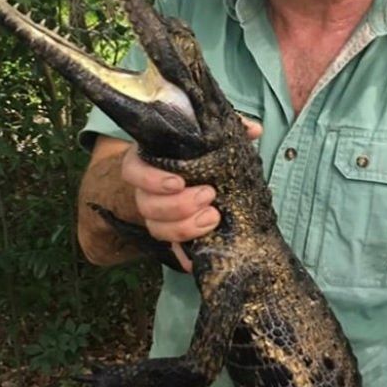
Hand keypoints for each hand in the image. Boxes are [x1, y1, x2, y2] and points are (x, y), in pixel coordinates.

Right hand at [121, 116, 261, 272]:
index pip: (133, 171)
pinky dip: (184, 255)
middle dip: (178, 205)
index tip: (179, 181)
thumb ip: (227, 128)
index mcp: (147, 162)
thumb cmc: (196, 152)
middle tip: (208, 196)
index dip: (152, 180)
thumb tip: (254, 129)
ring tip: (212, 217)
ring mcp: (156, 215)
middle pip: (147, 205)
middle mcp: (145, 191)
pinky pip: (171, 249)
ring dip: (184, 227)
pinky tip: (197, 258)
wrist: (195, 176)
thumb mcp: (207, 137)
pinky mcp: (170, 234)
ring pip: (156, 228)